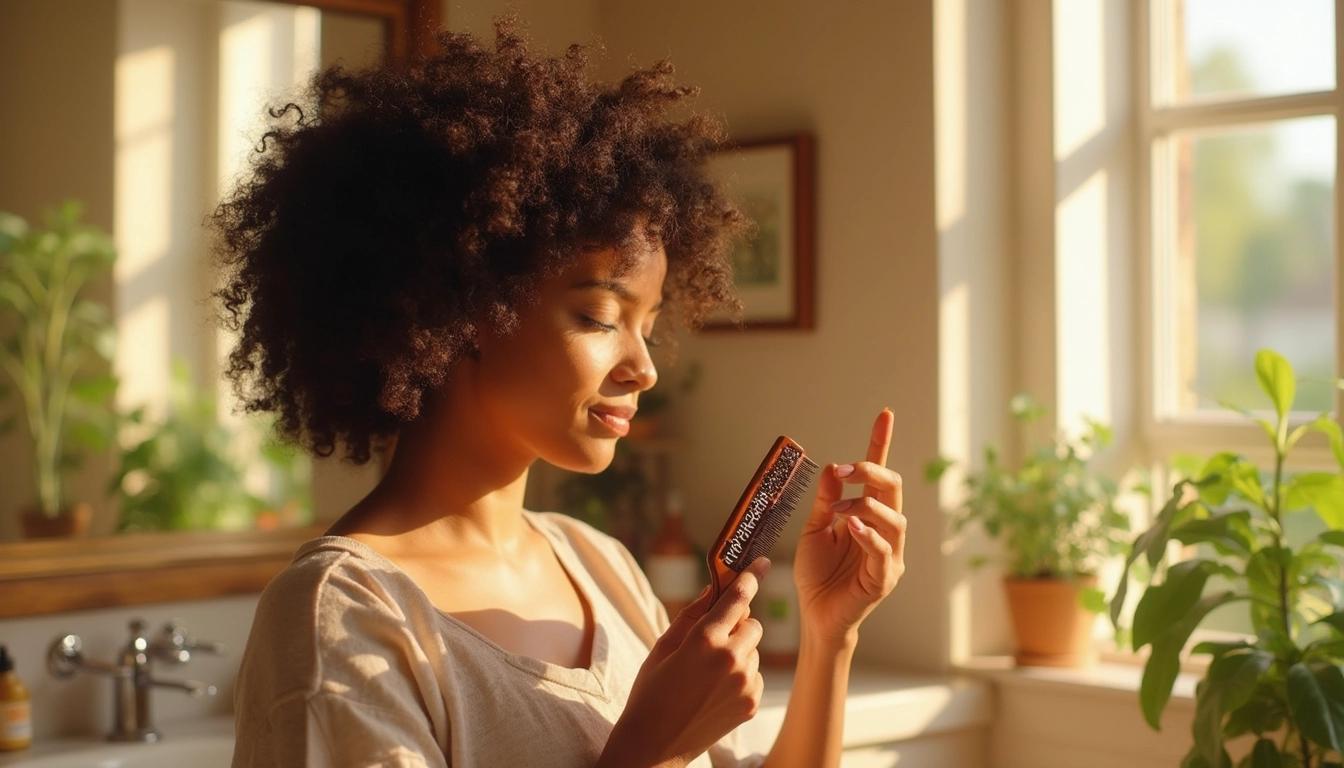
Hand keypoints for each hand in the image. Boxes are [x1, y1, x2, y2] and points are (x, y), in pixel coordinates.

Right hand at [600, 557, 771, 767]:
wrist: (653, 746)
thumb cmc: (651, 691)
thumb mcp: (663, 647)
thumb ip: (692, 614)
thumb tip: (713, 589)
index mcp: (704, 639)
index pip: (738, 598)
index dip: (751, 577)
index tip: (762, 563)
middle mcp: (730, 658)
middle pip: (752, 623)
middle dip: (736, 625)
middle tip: (712, 638)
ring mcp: (745, 683)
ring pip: (754, 649)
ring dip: (739, 651)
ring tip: (707, 673)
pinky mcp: (752, 703)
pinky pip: (756, 674)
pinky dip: (742, 675)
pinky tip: (715, 690)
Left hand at [794, 407, 905, 646]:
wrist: (814, 614)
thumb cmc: (816, 574)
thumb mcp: (813, 529)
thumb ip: (825, 501)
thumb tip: (832, 469)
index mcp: (867, 514)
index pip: (878, 475)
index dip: (881, 443)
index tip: (884, 414)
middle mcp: (884, 530)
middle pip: (894, 488)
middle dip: (871, 472)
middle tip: (843, 471)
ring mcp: (889, 554)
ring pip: (895, 518)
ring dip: (866, 506)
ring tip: (839, 511)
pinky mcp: (885, 577)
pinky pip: (884, 550)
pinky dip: (868, 534)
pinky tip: (850, 526)